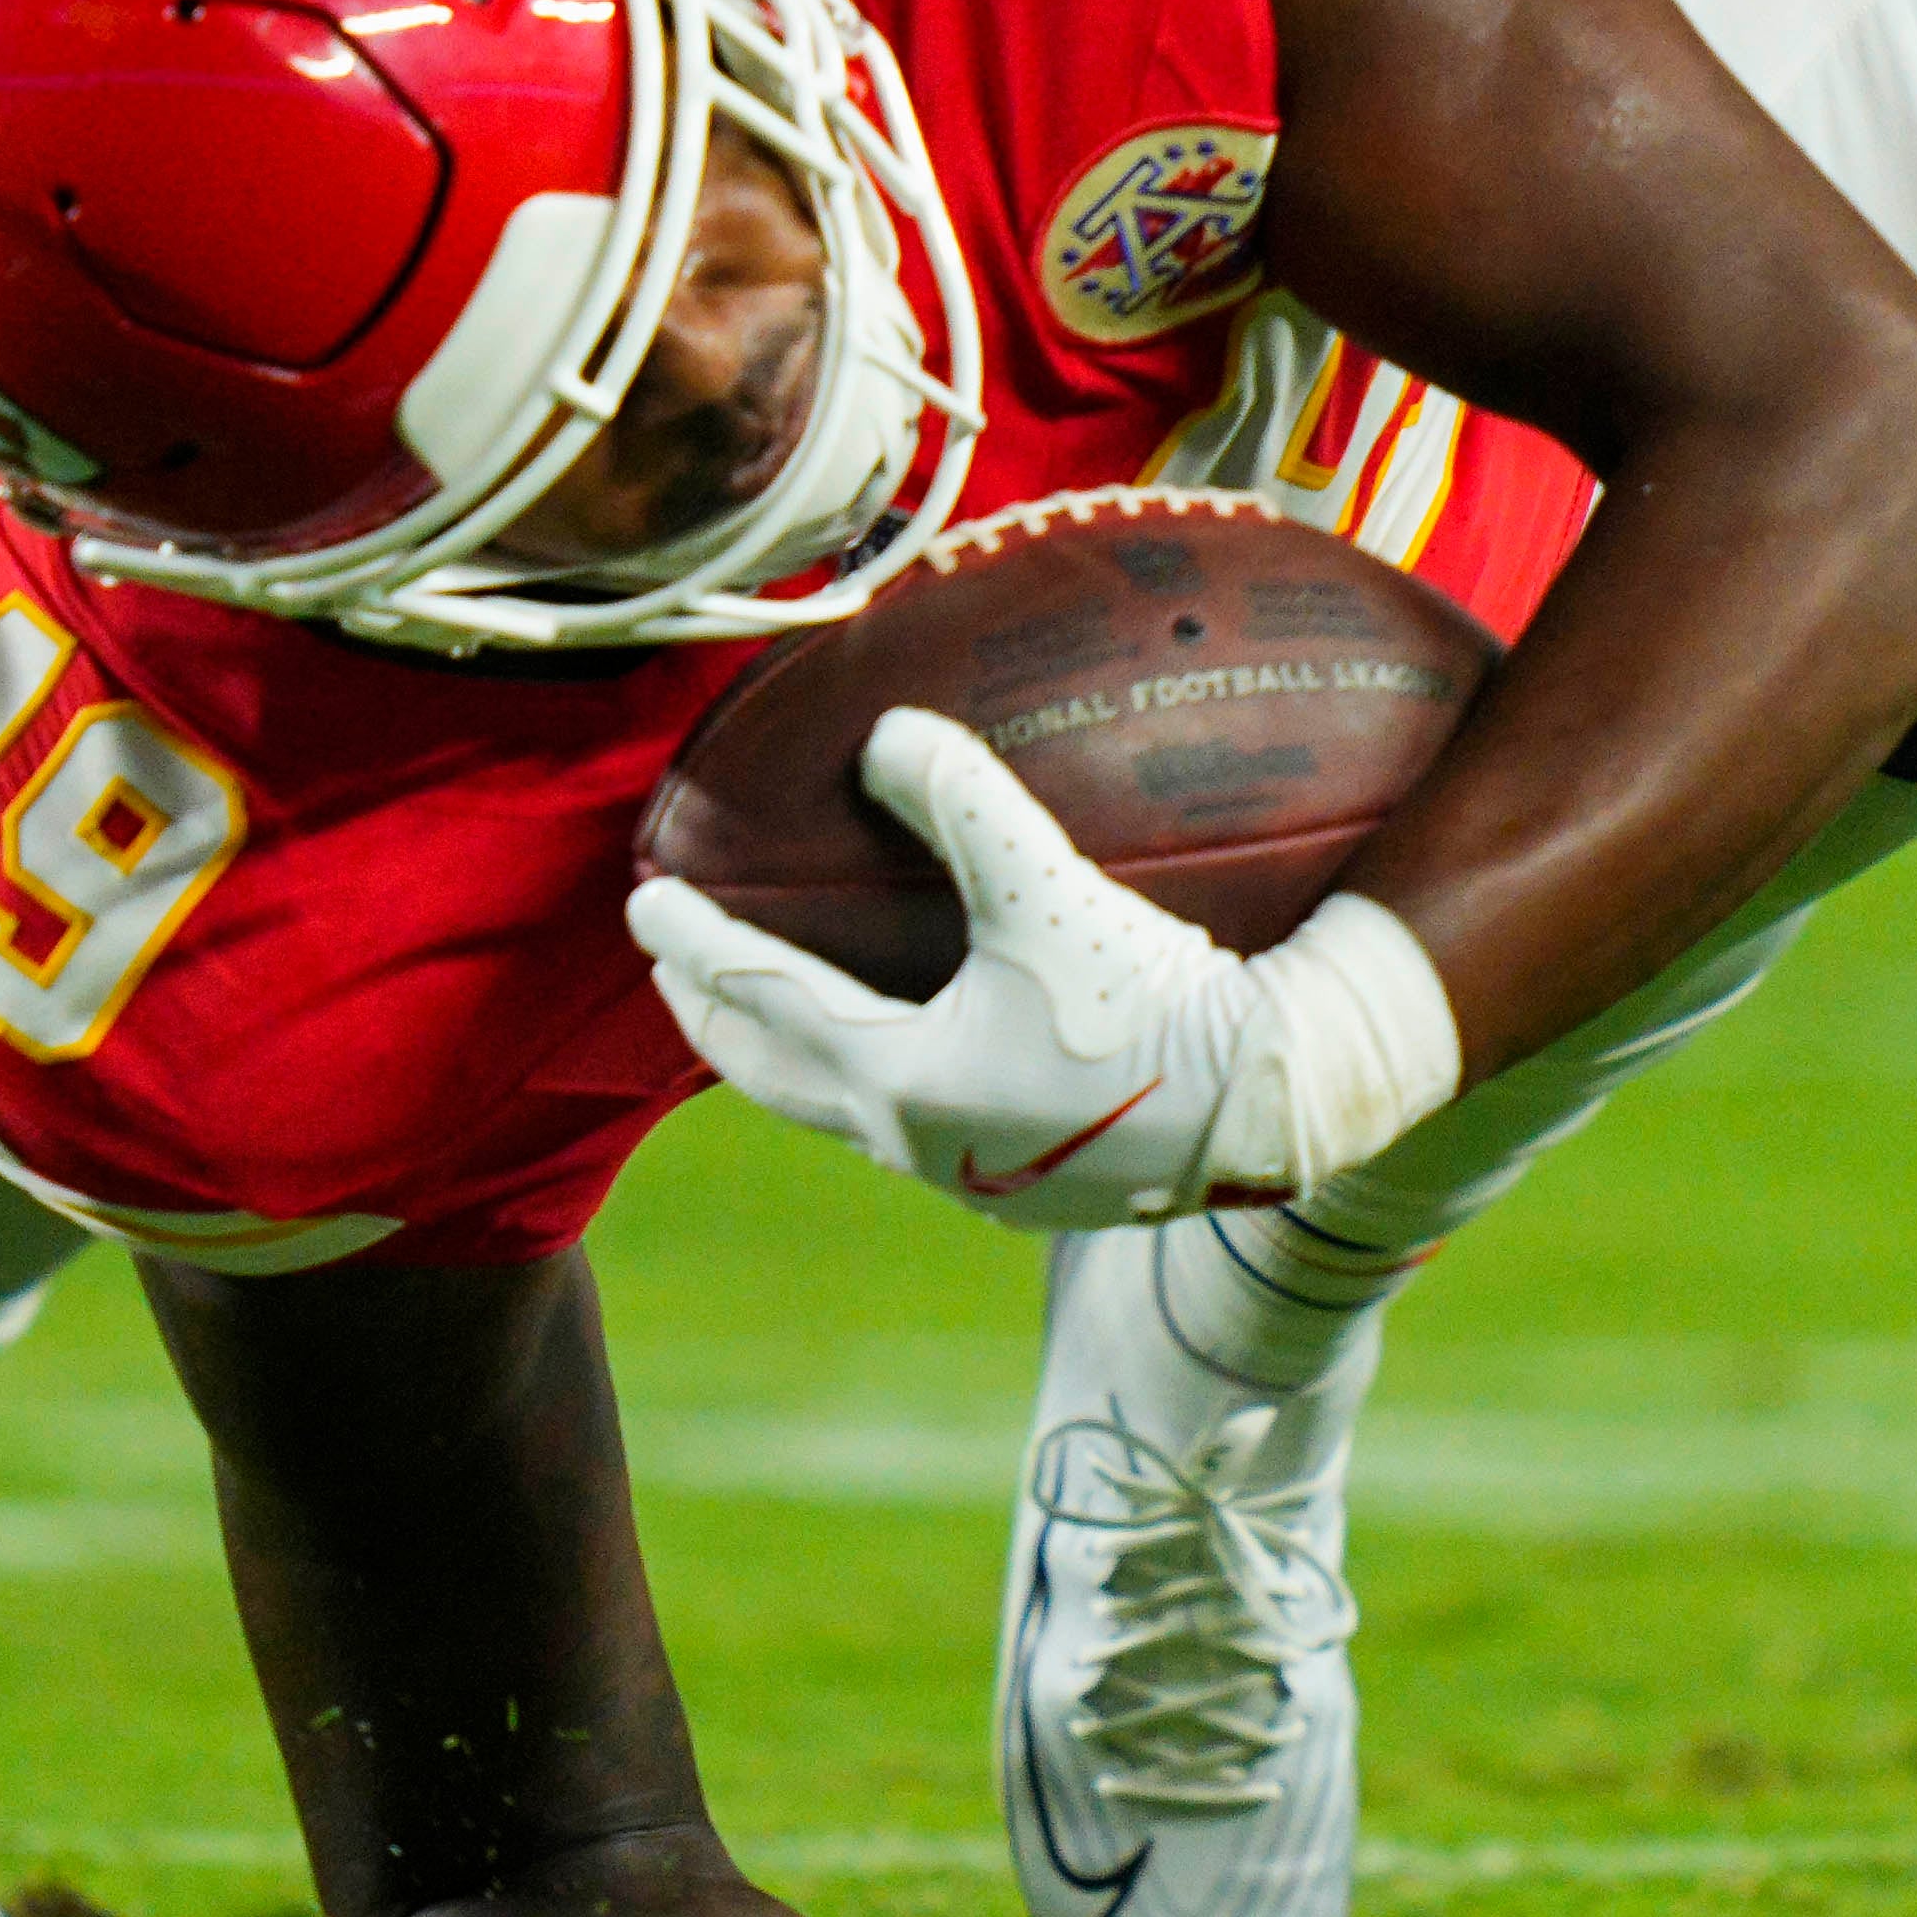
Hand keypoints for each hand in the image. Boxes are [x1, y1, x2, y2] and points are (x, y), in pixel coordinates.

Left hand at [629, 713, 1459, 1232]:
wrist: (1274, 1102)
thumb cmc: (1154, 1000)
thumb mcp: (1048, 889)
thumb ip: (960, 801)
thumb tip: (883, 730)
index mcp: (901, 1078)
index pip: (763, 999)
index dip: (697, 944)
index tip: (642, 902)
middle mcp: (918, 1144)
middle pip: (778, 1077)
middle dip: (717, 1020)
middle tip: (672, 973)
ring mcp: (971, 1176)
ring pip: (845, 1112)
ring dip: (793, 1058)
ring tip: (776, 1016)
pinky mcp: (1030, 1186)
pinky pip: (916, 1128)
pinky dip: (874, 1083)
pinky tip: (914, 1056)